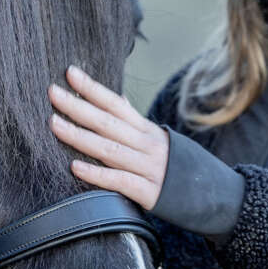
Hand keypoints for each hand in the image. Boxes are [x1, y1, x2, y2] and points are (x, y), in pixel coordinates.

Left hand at [48, 66, 168, 210]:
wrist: (215, 195)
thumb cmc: (178, 166)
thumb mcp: (159, 139)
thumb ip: (135, 122)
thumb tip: (115, 99)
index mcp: (147, 130)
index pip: (116, 104)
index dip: (93, 89)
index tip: (70, 73)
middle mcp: (147, 145)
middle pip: (108, 123)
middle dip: (78, 107)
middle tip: (53, 92)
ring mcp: (149, 168)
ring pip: (110, 149)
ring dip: (80, 136)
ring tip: (55, 124)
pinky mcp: (149, 193)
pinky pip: (120, 181)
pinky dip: (97, 174)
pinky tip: (75, 166)